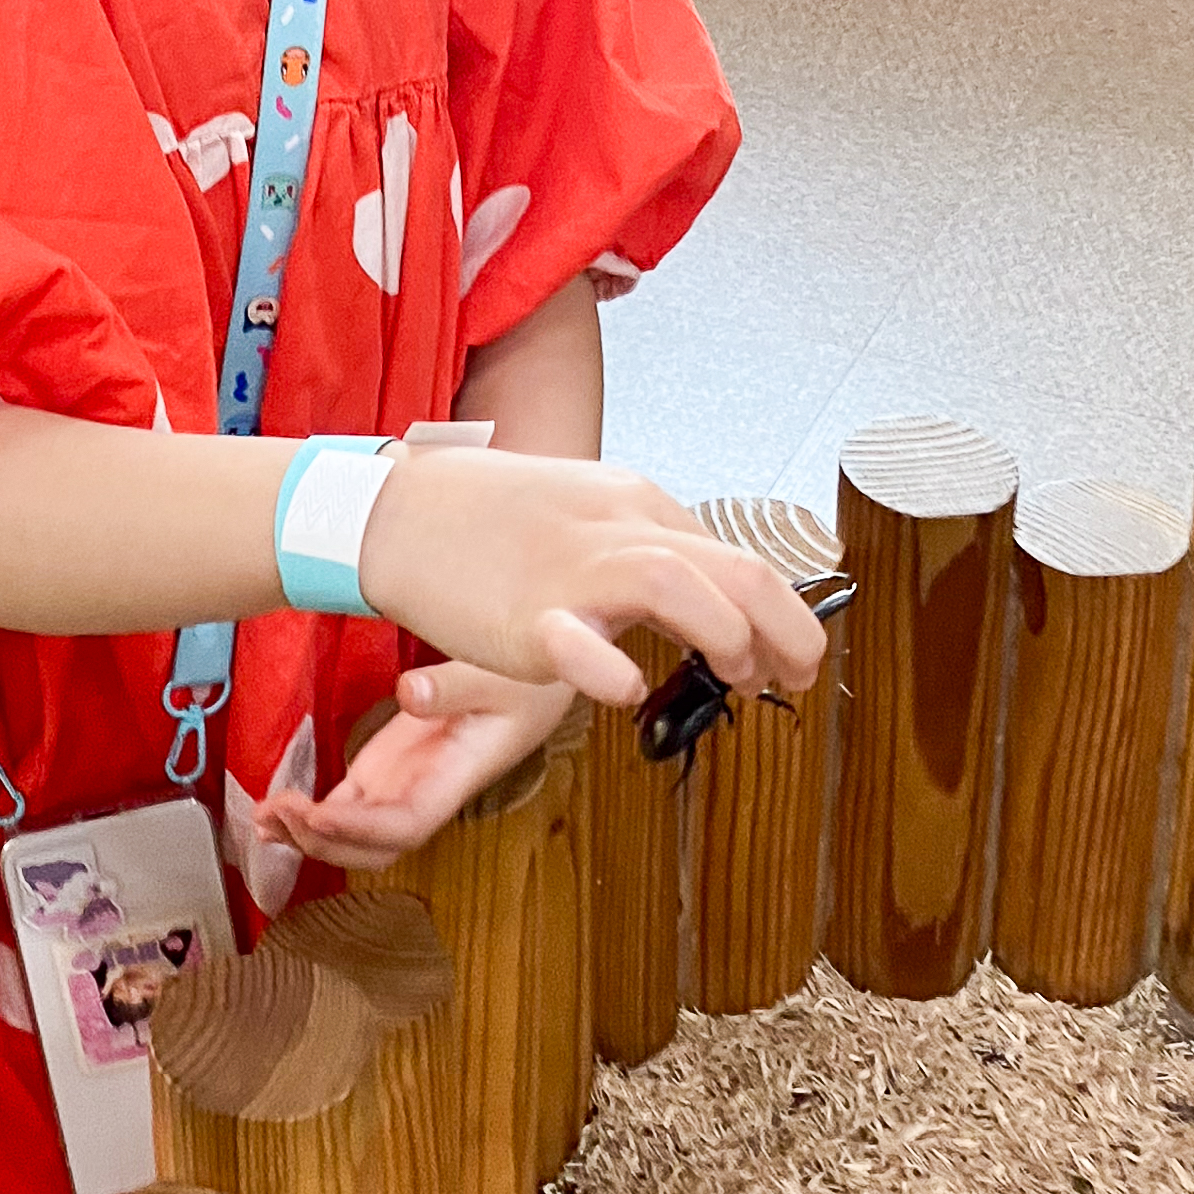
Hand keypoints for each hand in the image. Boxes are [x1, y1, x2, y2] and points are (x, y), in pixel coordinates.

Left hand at [254, 662, 572, 871]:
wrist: (535, 681)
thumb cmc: (525, 680)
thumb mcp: (497, 675)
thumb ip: (452, 685)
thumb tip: (409, 692)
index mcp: (456, 778)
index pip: (408, 822)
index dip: (362, 830)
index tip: (317, 817)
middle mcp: (425, 794)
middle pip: (375, 846)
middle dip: (326, 843)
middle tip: (278, 815)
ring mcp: (402, 785)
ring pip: (355, 834)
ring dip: (310, 836)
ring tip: (263, 819)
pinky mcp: (386, 770)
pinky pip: (345, 807)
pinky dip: (310, 816)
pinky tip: (275, 811)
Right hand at [355, 447, 825, 710]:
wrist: (397, 511)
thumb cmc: (489, 518)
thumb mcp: (585, 507)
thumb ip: (644, 543)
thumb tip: (705, 592)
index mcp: (635, 504)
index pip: (735, 555)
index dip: (780, 614)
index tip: (786, 656)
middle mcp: (616, 528)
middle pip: (736, 567)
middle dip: (789, 628)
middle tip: (796, 678)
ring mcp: (571, 570)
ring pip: (678, 584)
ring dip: (727, 638)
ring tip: (735, 677)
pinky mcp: (524, 616)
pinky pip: (577, 641)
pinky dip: (611, 668)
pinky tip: (626, 689)